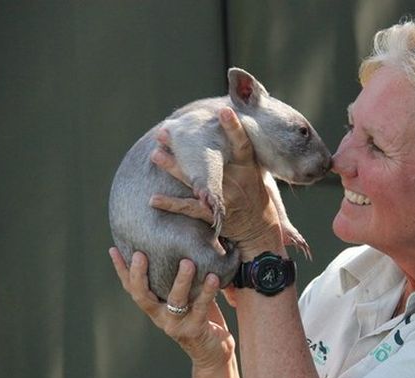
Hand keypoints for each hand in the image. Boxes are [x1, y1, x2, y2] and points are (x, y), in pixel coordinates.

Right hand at [109, 247, 234, 369]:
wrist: (213, 353)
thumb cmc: (200, 317)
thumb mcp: (186, 297)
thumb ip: (178, 279)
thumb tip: (181, 246)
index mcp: (154, 307)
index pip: (132, 288)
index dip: (121, 270)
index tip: (113, 249)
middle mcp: (160, 317)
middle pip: (143, 296)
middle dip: (139, 275)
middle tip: (140, 254)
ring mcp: (176, 325)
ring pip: (175, 300)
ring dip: (181, 280)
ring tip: (187, 262)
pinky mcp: (194, 330)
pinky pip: (201, 307)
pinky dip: (208, 291)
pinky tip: (213, 277)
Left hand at [151, 107, 282, 259]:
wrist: (260, 229)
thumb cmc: (255, 194)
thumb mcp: (257, 172)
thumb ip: (242, 152)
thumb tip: (231, 121)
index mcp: (247, 167)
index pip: (242, 144)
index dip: (234, 128)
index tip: (224, 111)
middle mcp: (235, 180)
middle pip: (208, 161)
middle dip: (186, 147)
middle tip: (165, 131)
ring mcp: (223, 197)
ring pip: (194, 181)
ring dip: (173, 168)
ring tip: (155, 154)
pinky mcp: (213, 214)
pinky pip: (189, 208)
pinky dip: (170, 204)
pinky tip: (154, 199)